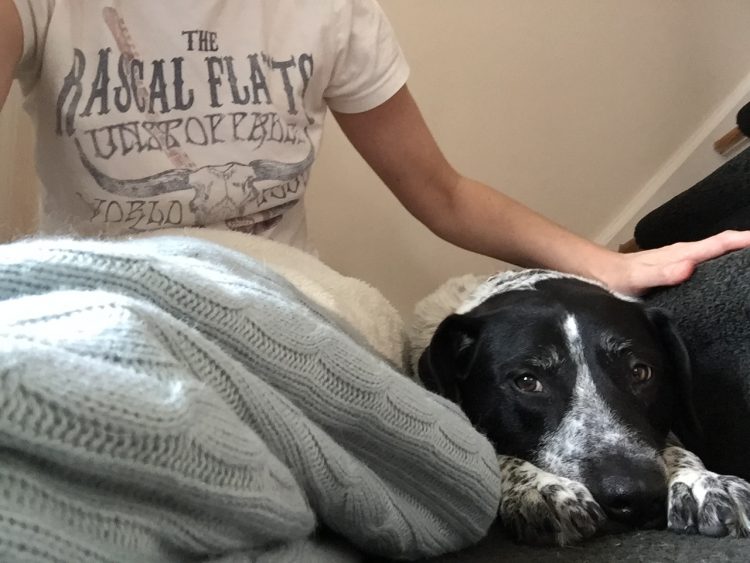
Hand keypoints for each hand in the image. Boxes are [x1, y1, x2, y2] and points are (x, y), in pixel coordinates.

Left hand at [599, 230, 749, 295]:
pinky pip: (708, 262)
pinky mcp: (679, 268)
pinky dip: (724, 262)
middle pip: (724, 245)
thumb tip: (689, 266)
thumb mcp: (638, 279)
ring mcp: (683, 260)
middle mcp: (686, 254)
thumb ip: (662, 273)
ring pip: (717, 253)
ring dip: (738, 253)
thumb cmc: (619, 278)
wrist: (602, 274)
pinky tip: (731, 272)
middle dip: (748, 245)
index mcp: (681, 254)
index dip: (745, 241)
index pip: (720, 244)